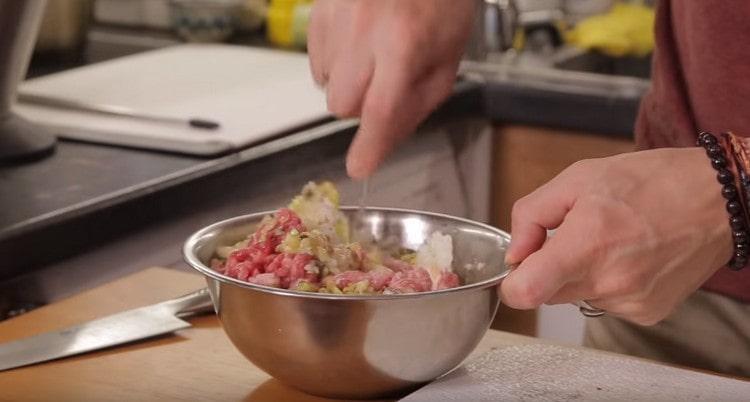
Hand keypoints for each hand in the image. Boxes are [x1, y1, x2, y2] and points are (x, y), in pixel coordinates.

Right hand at [308, 0, 474, 178]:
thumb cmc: (441, 2)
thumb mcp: (447, 58)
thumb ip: (417, 104)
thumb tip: (384, 141)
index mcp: (405, 43)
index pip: (379, 108)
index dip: (369, 145)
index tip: (359, 167)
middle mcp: (365, 29)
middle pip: (342, 104)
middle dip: (360, 107)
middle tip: (382, 87)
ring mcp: (337, 15)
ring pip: (325, 83)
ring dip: (348, 82)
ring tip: (373, 57)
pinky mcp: (320, 9)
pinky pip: (315, 59)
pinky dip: (334, 61)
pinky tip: (357, 43)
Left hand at [500, 148, 732, 324]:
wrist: (717, 200)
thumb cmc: (653, 182)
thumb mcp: (578, 178)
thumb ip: (532, 215)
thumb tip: (515, 252)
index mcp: (588, 243)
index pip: (526, 293)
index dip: (512, 283)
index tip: (518, 268)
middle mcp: (609, 280)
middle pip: (548, 294)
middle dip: (549, 268)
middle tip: (574, 237)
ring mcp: (631, 301)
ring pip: (577, 297)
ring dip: (581, 274)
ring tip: (612, 241)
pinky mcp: (648, 312)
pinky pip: (607, 302)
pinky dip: (608, 283)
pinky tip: (631, 256)